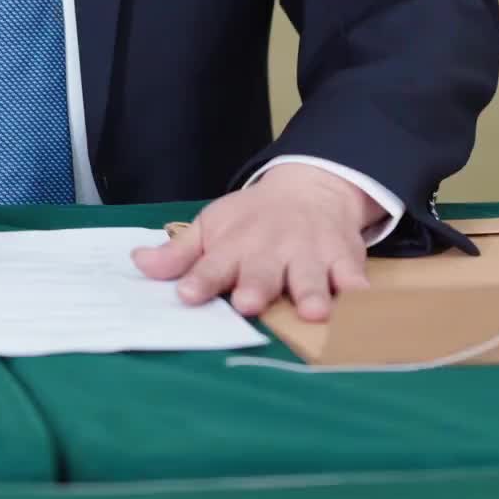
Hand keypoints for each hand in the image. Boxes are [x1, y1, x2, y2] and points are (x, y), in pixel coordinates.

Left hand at [132, 165, 383, 321]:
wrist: (310, 188)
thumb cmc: (252, 219)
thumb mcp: (212, 227)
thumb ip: (179, 253)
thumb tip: (138, 264)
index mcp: (234, 245)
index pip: (212, 264)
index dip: (200, 280)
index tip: (188, 294)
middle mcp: (271, 250)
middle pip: (262, 272)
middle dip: (256, 286)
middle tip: (249, 302)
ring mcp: (309, 254)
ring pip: (310, 276)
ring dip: (310, 292)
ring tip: (312, 311)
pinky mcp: (344, 258)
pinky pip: (353, 275)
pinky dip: (357, 289)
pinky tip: (359, 302)